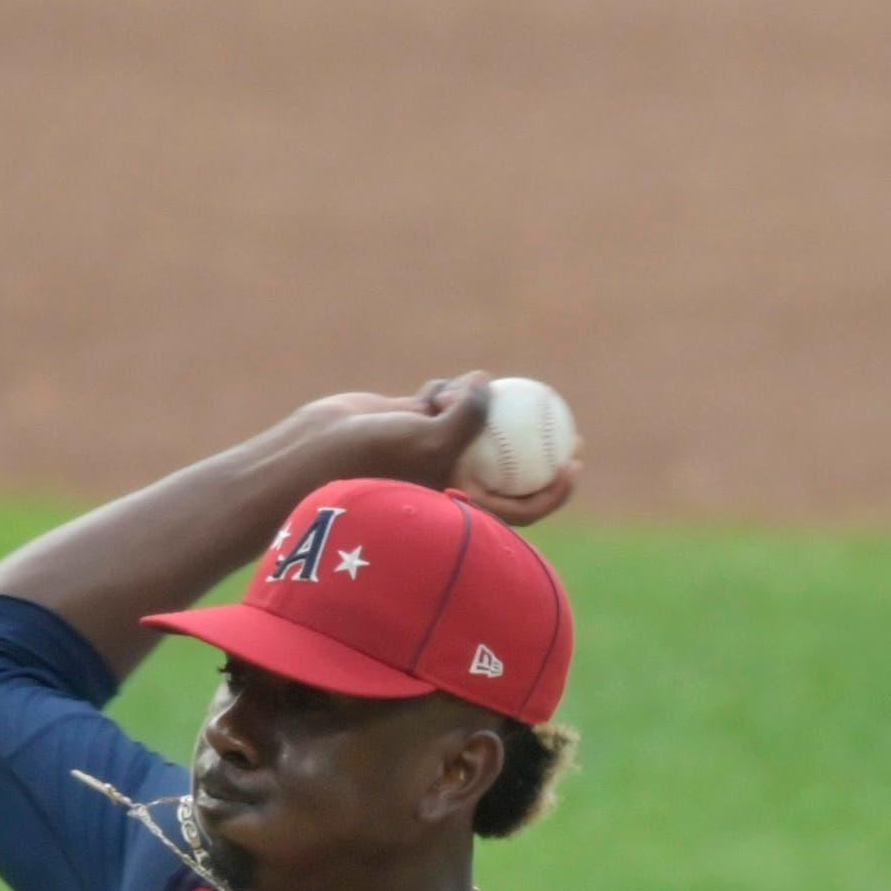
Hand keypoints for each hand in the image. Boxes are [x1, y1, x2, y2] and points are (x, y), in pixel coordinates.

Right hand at [293, 376, 579, 527]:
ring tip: (453, 399)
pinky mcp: (415, 424)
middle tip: (560, 412)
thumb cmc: (373, 462)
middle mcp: (453, 479)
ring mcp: (435, 450)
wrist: (317, 454)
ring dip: (473, 400)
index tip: (573, 464)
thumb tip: (490, 384)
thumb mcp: (430, 442)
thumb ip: (469, 416)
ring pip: (475, 420)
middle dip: (535, 437)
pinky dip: (445, 391)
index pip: (521, 506)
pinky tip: (433, 393)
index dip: (553, 491)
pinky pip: (446, 401)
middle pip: (508, 461)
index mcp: (462, 504)